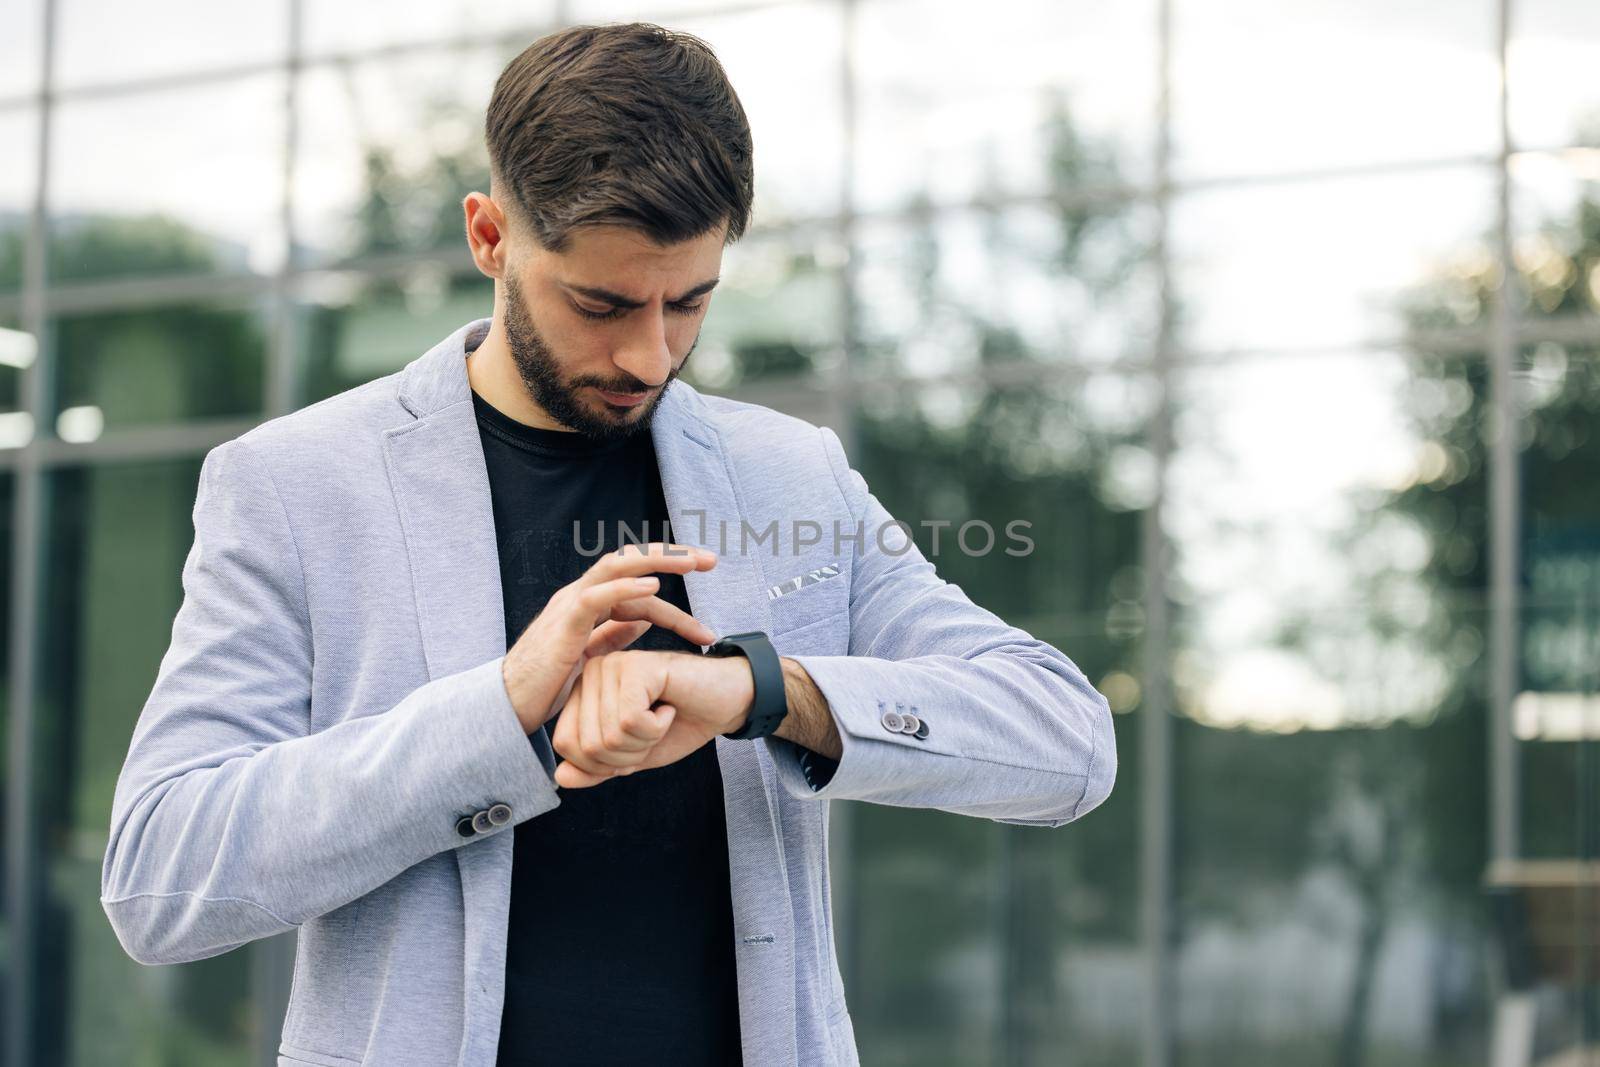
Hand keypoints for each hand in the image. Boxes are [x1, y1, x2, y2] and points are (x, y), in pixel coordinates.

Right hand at [500, 542, 717, 733]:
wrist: (510, 706)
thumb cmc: (549, 684)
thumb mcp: (591, 658)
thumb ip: (613, 635)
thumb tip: (643, 620)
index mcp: (592, 604)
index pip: (640, 589)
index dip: (674, 598)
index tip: (707, 624)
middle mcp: (581, 595)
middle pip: (630, 562)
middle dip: (671, 557)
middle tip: (710, 560)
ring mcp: (570, 604)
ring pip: (615, 567)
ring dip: (656, 561)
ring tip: (690, 563)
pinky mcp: (562, 622)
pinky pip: (595, 596)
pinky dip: (624, 588)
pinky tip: (653, 587)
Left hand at [549, 650, 754, 788]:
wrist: (726, 702)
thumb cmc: (681, 724)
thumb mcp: (633, 757)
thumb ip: (596, 768)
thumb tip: (560, 777)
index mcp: (583, 692)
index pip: (565, 746)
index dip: (604, 763)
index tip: (636, 741)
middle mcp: (591, 673)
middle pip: (586, 745)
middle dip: (627, 755)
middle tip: (653, 728)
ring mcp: (612, 665)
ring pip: (608, 736)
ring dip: (645, 740)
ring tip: (662, 715)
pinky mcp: (636, 666)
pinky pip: (631, 721)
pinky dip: (657, 727)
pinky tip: (669, 706)